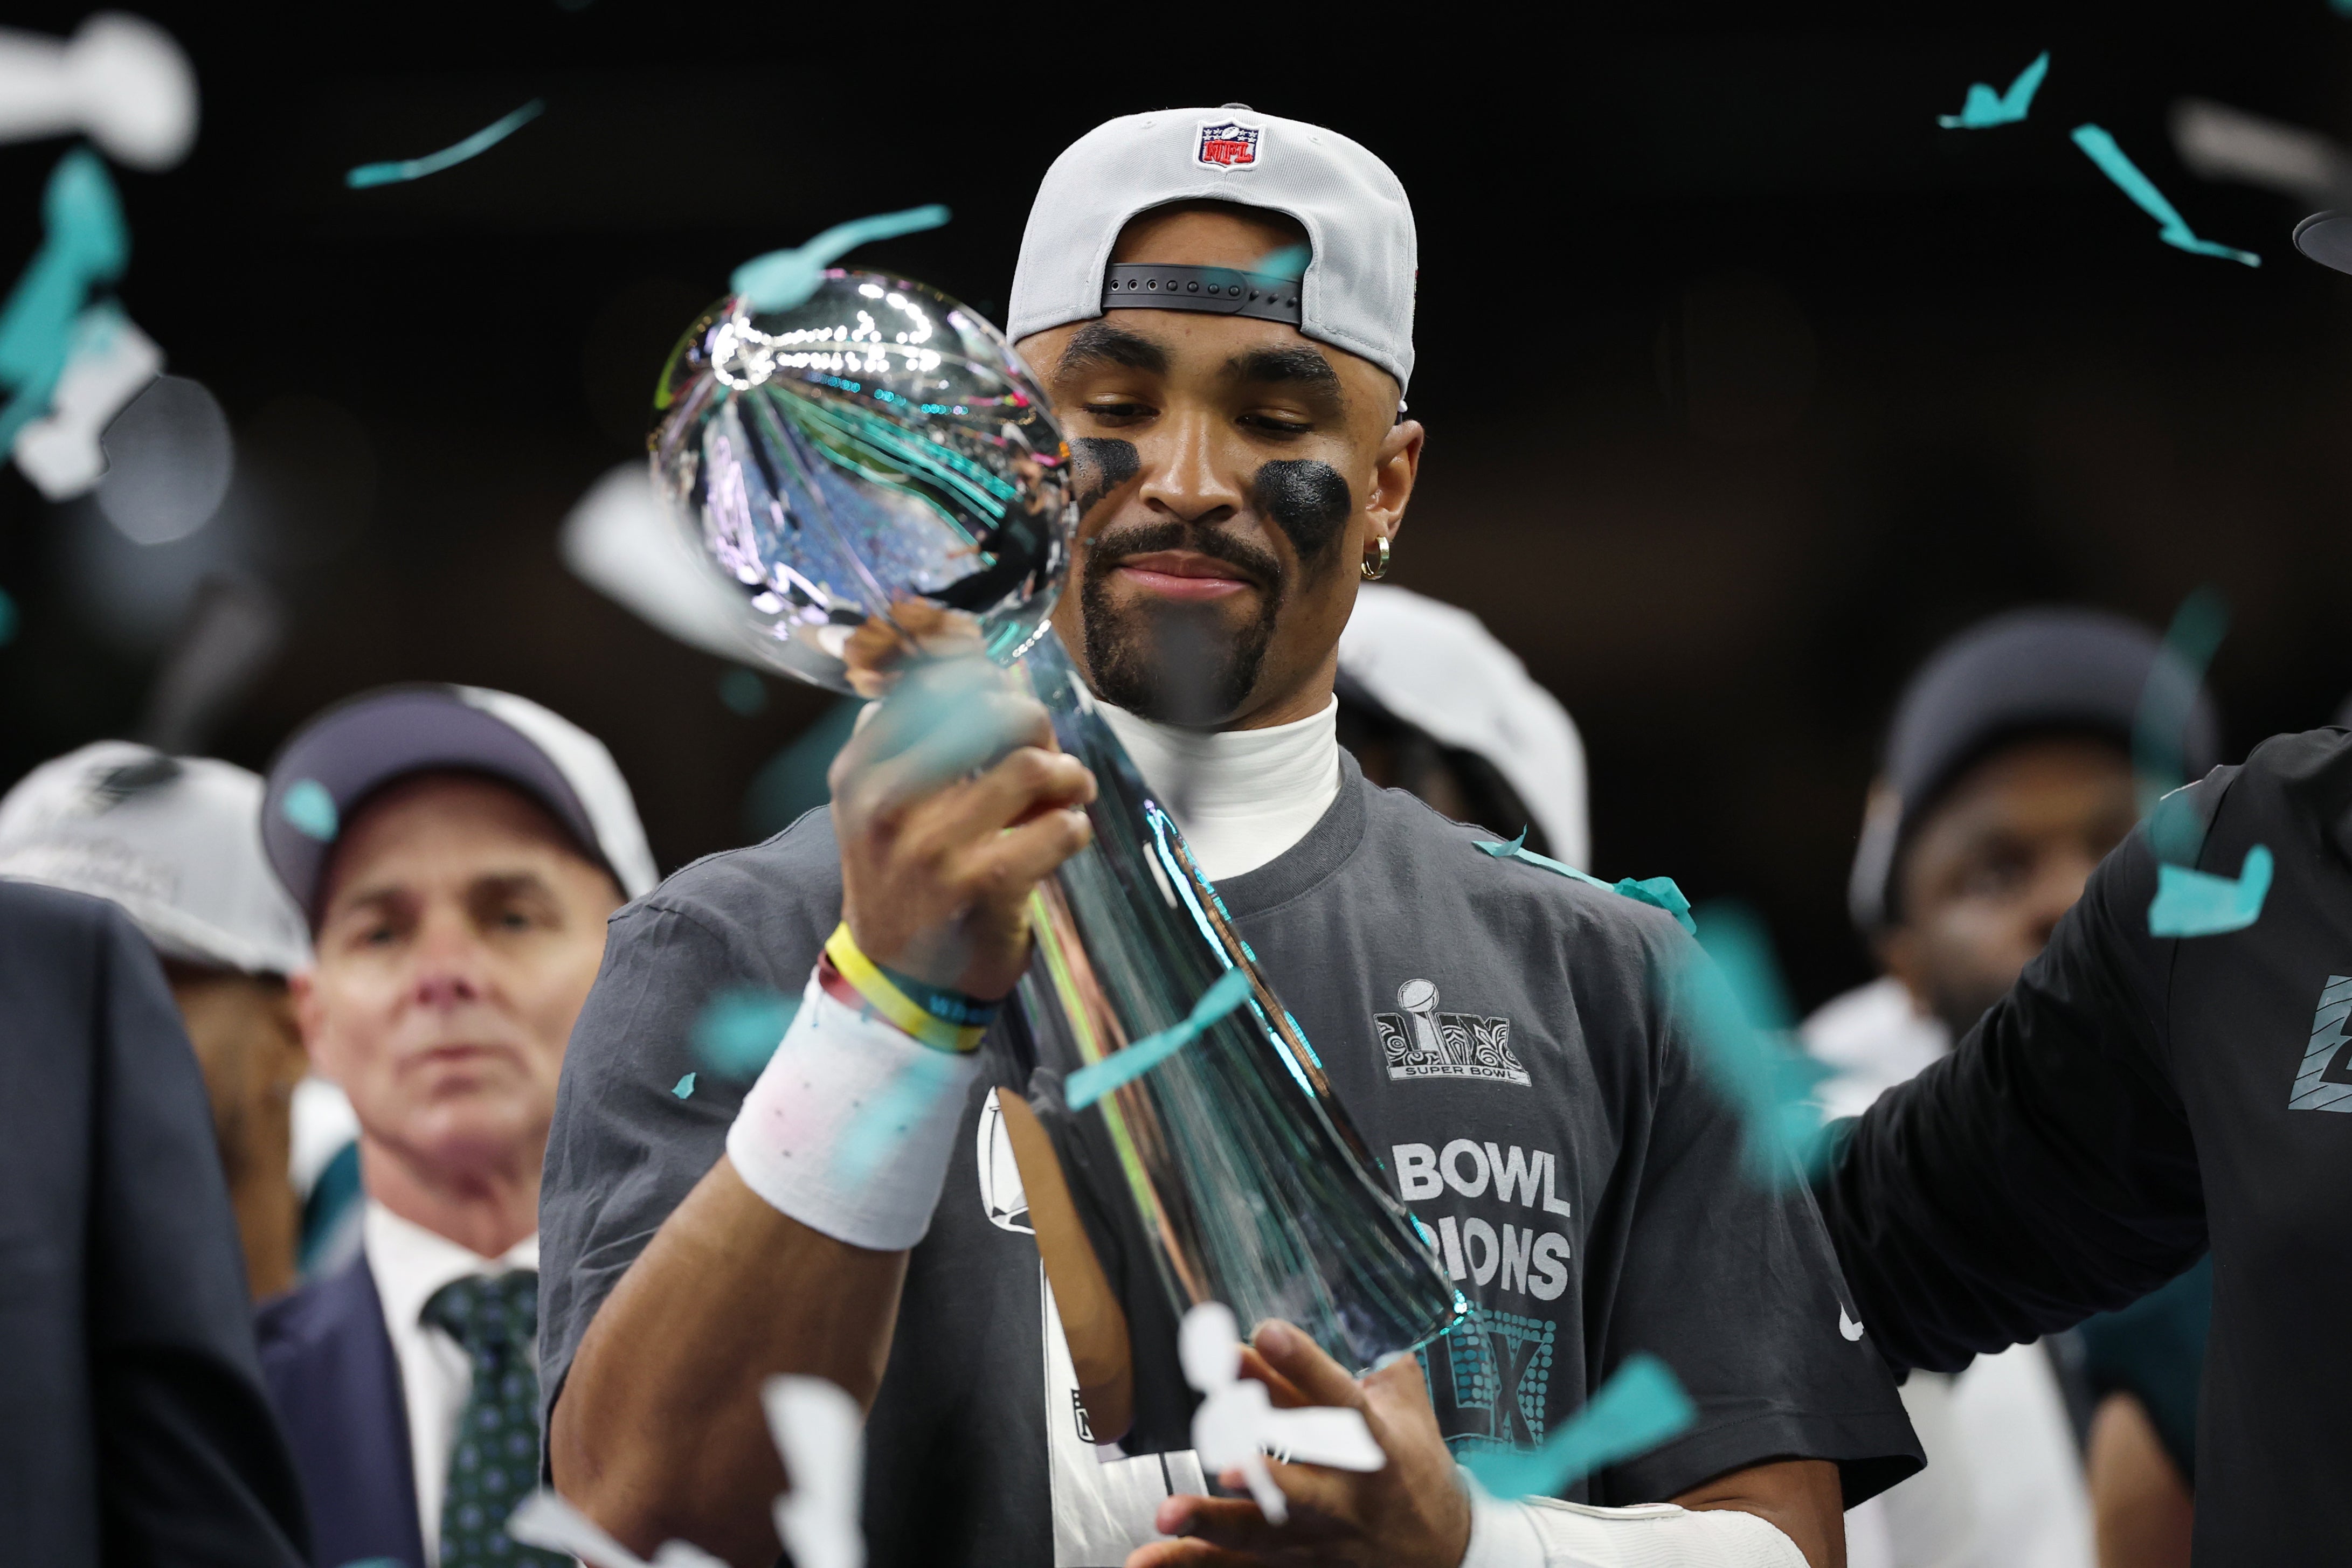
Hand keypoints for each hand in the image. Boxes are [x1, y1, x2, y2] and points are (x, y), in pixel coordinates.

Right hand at [829, 649, 1094, 1000]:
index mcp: (860, 771)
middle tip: (1045, 754)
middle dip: (1035, 725)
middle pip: (991, 711)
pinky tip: (1065, 836)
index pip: (931, 683)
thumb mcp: (878, 805)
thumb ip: (912, 739)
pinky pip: (1058, 828)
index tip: (1005, 699)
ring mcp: (932, 846)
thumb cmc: (903, 881)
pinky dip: (1076, 827)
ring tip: (1069, 793)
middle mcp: (887, 802)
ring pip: (1030, 765)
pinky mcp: (980, 886)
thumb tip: (974, 666)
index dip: (986, 680)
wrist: (898, 983)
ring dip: (1068, 775)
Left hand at [1130, 1320, 1471, 1567]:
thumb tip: (1373, 1327)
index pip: (1340, 1400)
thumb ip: (1383, 1371)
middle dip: (1262, 1466)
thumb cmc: (1421, 1472)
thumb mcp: (1412, 1415)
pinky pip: (1238, 1565)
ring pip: (1263, 1532)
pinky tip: (1144, 1560)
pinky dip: (1190, 1562)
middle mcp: (1347, 1494)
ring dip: (1212, 1523)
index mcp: (1378, 1445)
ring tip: (1167, 1513)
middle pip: (1300, 1476)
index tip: (1267, 1332)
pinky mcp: (1295, 1563)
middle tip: (1222, 1444)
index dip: (1305, 1366)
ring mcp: (1319, 1537)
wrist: (1446, 1557)